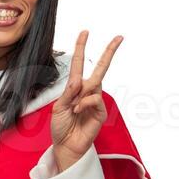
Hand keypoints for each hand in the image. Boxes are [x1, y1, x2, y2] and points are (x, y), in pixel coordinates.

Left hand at [51, 29, 122, 170]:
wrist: (66, 146)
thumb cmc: (60, 127)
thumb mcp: (58, 107)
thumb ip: (68, 93)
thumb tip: (79, 80)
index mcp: (74, 88)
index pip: (79, 64)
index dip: (81, 48)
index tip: (85, 32)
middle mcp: (86, 92)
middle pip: (100, 68)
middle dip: (109, 52)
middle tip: (119, 37)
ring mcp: (95, 101)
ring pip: (96, 83)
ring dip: (80, 95)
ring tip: (73, 109)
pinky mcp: (101, 111)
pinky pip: (95, 98)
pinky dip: (84, 103)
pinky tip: (78, 112)